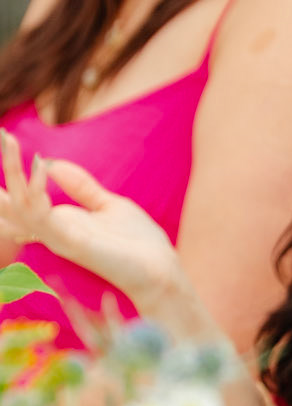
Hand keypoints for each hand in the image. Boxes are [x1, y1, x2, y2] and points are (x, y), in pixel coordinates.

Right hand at [0, 132, 182, 309]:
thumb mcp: (107, 205)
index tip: (5, 138)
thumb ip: (80, 186)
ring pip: (20, 207)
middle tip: (2, 134)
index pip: (21, 199)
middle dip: (8, 168)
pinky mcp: (73, 244)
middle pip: (13, 203)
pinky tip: (42, 166)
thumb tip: (52, 162)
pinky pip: (43, 218)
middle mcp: (52, 231)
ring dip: (14, 172)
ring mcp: (59, 239)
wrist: (161, 271)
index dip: (12, 172)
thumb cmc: (136, 243)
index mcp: (58, 222)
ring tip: (9, 141)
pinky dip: (37, 192)